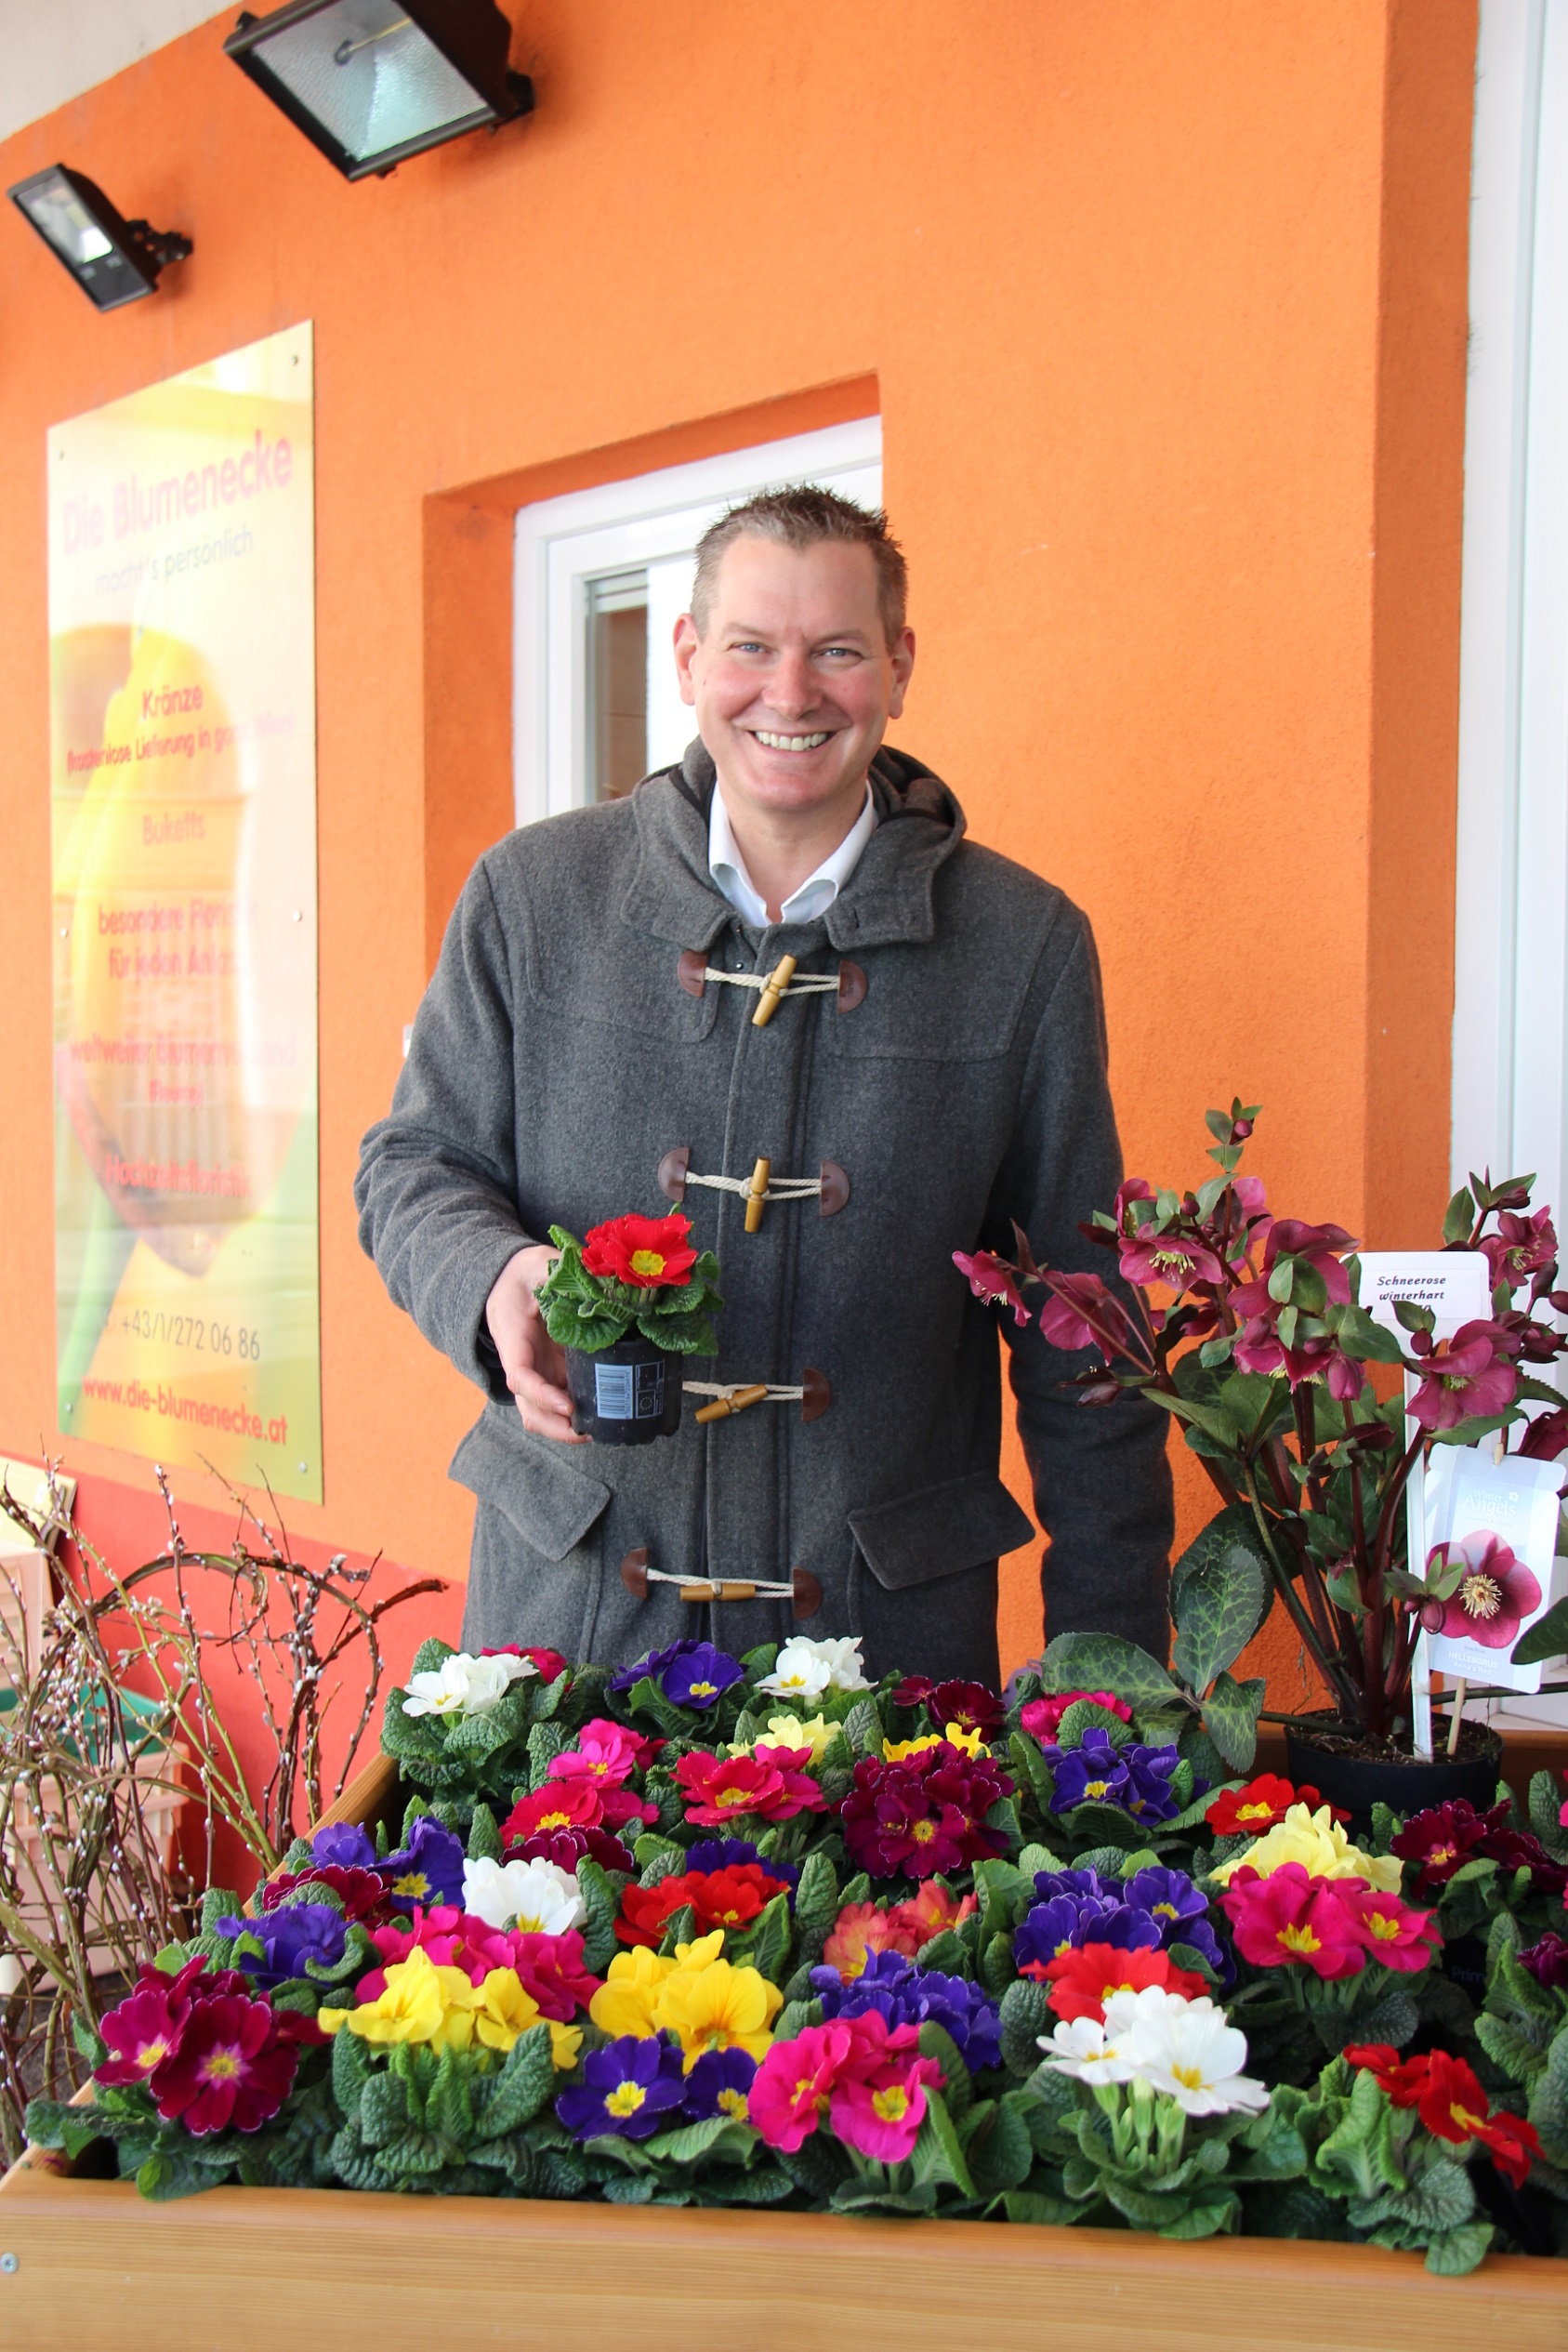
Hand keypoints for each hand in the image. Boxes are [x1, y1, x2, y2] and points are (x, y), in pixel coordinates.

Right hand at [484, 1244, 587, 1443]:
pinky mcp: (553, 1374)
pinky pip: (561, 1403)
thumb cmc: (524, 1273)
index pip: (520, 1376)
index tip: (568, 1405)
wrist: (510, 1281)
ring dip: (565, 1429)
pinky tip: (602, 1417)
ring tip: (598, 1430)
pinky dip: (577, 1416)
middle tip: (588, 1431)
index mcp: (513, 1339)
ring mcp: (538, 1373)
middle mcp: (523, 1364)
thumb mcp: (538, 1263)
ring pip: (543, 1414)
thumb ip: (558, 1271)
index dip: (542, 1395)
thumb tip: (597, 1280)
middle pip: (530, 1409)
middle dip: (555, 1426)